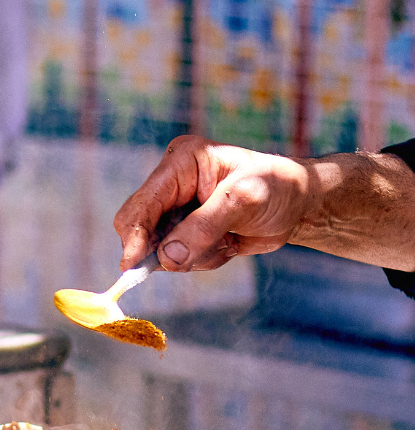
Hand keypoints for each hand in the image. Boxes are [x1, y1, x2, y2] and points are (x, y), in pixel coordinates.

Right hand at [114, 135, 308, 272]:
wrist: (297, 205)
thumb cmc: (276, 188)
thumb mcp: (243, 202)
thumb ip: (203, 228)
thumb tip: (166, 258)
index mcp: (180, 163)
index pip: (142, 203)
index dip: (135, 236)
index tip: (132, 266)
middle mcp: (172, 186)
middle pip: (140, 230)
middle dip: (168, 249)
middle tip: (201, 252)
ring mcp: (177, 212)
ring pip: (160, 252)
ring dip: (193, 256)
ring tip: (227, 241)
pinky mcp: (186, 234)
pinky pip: (178, 261)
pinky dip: (203, 261)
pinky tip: (228, 244)